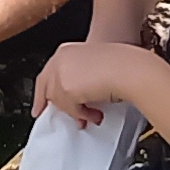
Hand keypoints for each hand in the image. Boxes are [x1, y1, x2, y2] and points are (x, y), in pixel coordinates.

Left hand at [33, 38, 151, 126]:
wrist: (128, 68)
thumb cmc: (121, 65)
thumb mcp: (93, 67)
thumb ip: (79, 79)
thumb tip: (77, 100)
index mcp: (64, 51)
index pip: (46, 75)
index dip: (42, 94)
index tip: (40, 108)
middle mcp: (58, 60)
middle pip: (48, 90)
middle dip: (61, 107)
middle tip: (75, 118)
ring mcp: (60, 74)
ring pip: (59, 102)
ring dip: (77, 112)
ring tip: (93, 115)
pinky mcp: (65, 89)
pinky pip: (70, 110)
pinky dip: (83, 115)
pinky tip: (95, 114)